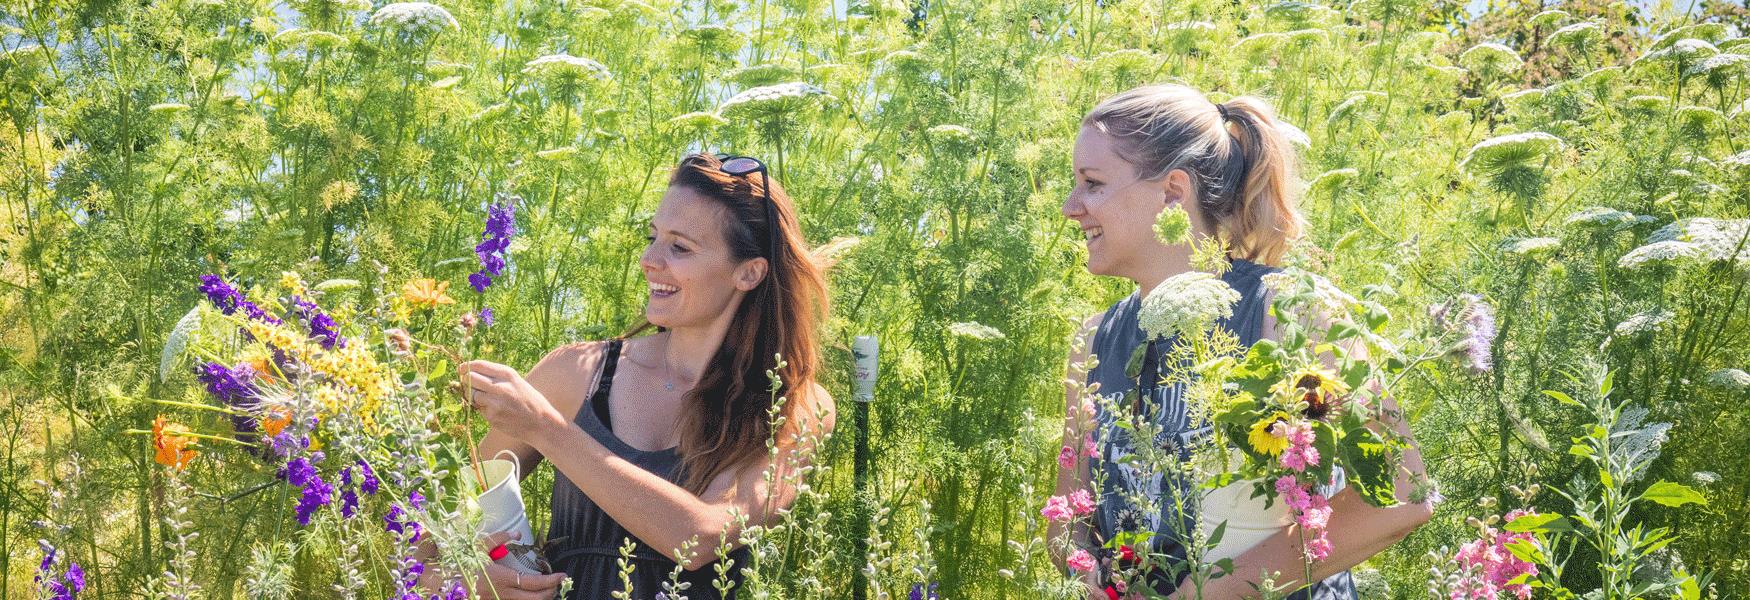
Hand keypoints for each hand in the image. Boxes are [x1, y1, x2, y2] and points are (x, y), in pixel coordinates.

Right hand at [422, 531, 568, 599]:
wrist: (439, 581)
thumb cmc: (460, 561)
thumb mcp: (479, 545)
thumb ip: (500, 539)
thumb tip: (518, 534)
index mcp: (501, 578)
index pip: (533, 583)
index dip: (551, 581)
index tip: (563, 576)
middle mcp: (501, 594)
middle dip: (550, 593)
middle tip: (557, 583)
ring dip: (539, 598)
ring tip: (547, 588)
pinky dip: (525, 599)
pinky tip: (529, 593)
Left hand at [461, 360, 567, 448]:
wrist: (541, 423)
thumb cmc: (529, 401)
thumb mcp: (516, 382)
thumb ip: (496, 377)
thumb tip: (470, 374)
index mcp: (507, 374)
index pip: (478, 365)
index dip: (466, 367)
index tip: (461, 370)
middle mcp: (500, 385)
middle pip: (470, 378)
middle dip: (465, 381)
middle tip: (466, 385)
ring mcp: (495, 402)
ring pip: (471, 394)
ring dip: (473, 397)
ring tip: (485, 400)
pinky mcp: (492, 416)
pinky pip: (478, 409)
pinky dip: (482, 409)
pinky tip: (495, 411)